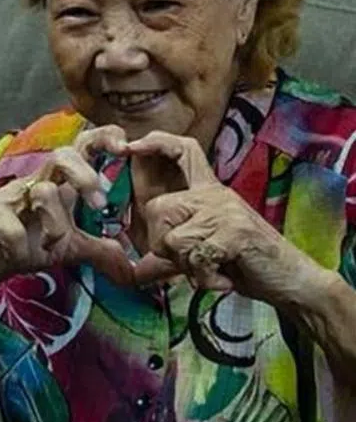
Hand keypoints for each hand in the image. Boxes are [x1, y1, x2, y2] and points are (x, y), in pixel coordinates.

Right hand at [0, 125, 135, 286]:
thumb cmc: (22, 243)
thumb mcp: (68, 250)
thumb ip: (98, 250)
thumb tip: (130, 266)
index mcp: (59, 183)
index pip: (83, 147)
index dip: (104, 138)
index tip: (125, 149)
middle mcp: (36, 180)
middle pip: (63, 154)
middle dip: (85, 176)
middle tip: (99, 204)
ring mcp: (9, 193)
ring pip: (42, 191)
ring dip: (55, 226)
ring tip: (50, 245)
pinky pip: (11, 225)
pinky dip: (19, 245)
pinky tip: (16, 254)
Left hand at [128, 131, 324, 303]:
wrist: (292, 279)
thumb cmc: (243, 263)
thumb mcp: (202, 246)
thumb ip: (172, 243)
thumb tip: (129, 270)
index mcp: (208, 190)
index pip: (183, 150)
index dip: (156, 142)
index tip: (129, 147)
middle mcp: (216, 194)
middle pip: (157, 209)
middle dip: (162, 245)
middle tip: (192, 258)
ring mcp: (226, 211)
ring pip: (172, 238)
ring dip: (186, 264)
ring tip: (211, 266)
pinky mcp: (235, 232)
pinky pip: (195, 257)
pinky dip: (204, 277)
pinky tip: (222, 277)